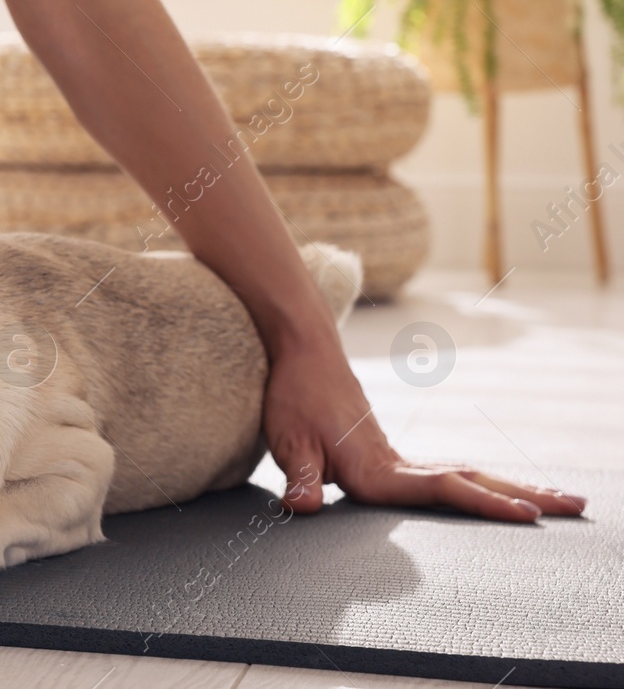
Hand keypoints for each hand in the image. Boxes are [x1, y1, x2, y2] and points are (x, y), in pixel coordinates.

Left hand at [262, 341, 586, 520]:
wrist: (304, 352)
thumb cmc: (295, 396)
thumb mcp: (288, 441)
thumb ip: (299, 478)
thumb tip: (302, 507)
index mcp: (378, 471)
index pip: (441, 489)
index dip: (483, 503)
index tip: (526, 513)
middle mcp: (397, 465)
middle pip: (471, 481)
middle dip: (523, 496)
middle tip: (576, 506)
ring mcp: (397, 459)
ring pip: (464, 475)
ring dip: (509, 488)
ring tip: (557, 501)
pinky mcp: (390, 456)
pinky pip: (444, 474)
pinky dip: (478, 484)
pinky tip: (495, 492)